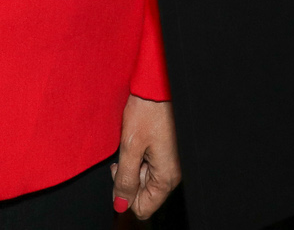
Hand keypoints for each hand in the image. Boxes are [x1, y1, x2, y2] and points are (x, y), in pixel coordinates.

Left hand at [112, 95, 179, 219]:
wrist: (158, 86)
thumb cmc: (149, 110)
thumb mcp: (130, 147)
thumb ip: (125, 179)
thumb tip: (120, 204)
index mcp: (166, 176)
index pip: (142, 208)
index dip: (126, 195)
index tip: (121, 173)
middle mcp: (173, 173)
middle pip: (144, 194)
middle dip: (130, 178)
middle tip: (126, 156)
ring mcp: (172, 163)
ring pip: (146, 180)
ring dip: (134, 166)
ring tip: (133, 144)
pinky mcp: (169, 153)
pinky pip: (151, 167)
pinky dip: (141, 157)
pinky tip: (139, 141)